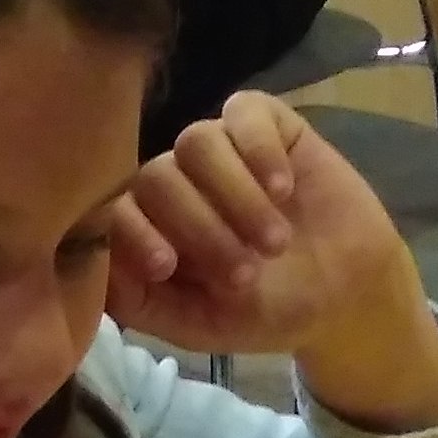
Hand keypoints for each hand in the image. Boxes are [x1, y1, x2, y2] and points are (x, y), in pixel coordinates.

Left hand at [107, 93, 427, 367]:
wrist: (345, 293)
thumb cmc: (265, 311)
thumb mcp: (199, 326)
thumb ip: (141, 305)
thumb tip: (93, 275)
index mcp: (150, 226)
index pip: (114, 212)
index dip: (133, 234)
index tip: (167, 266)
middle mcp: (175, 180)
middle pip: (156, 176)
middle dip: (198, 227)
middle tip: (245, 274)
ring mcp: (218, 148)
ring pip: (197, 142)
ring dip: (235, 196)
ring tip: (274, 242)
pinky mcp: (264, 123)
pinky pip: (243, 111)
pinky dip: (260, 150)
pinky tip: (285, 189)